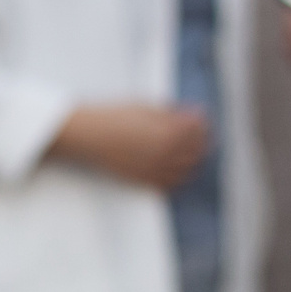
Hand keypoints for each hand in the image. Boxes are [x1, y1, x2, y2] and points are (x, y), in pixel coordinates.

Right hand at [50, 102, 211, 190]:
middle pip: (197, 150)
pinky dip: (178, 177)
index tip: (199, 115)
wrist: (88, 134)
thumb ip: (172, 113)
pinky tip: (176, 168)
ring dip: (192, 159)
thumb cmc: (114, 117)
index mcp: (169, 133)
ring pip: (187, 169)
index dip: (201, 121)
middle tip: (198, 132)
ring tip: (189, 149)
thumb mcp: (146, 107)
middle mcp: (166, 154)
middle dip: (201, 139)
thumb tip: (192, 114)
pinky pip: (169, 184)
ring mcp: (156, 169)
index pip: (198, 129)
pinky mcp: (144, 180)